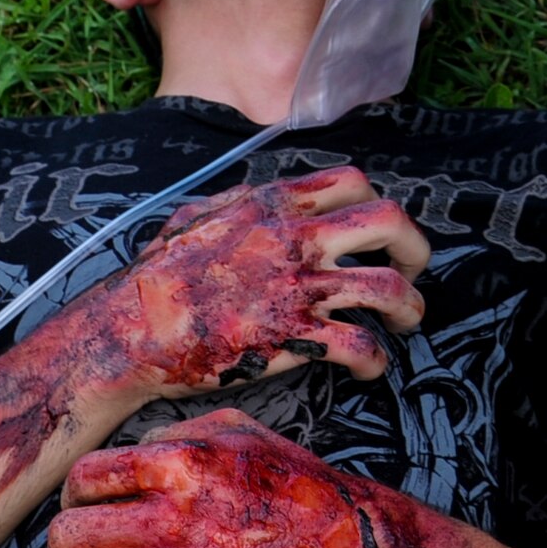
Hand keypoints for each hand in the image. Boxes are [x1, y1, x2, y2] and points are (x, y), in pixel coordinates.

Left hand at [50, 409, 414, 547]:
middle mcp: (169, 516)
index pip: (83, 477)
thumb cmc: (291, 481)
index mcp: (176, 463)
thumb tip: (134, 450)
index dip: (74, 492)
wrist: (342, 542)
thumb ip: (176, 434)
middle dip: (66, 544)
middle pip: (67, 536)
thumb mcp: (236, 428)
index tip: (85, 502)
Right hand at [64, 167, 427, 403]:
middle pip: (389, 221)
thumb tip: (262, 194)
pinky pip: (361, 345)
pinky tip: (370, 366)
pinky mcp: (295, 339)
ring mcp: (298, 288)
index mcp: (273, 204)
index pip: (352, 181)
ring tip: (407, 321)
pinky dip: (377, 359)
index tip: (378, 232)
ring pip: (389, 287)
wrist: (131, 330)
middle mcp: (295, 238)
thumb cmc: (157, 277)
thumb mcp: (197, 217)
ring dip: (411, 306)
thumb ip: (239, 201)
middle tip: (412, 269)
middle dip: (414, 247)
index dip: (376, 203)